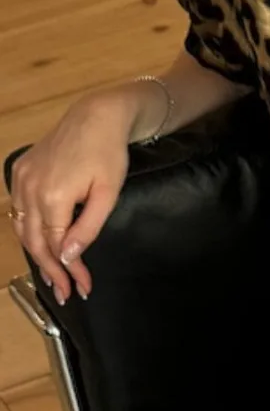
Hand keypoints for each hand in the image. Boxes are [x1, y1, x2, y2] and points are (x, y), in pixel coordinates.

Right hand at [7, 94, 132, 302]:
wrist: (95, 117)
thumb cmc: (108, 154)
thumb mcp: (107, 195)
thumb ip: (88, 228)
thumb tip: (69, 256)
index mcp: (53, 196)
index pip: (57, 245)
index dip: (70, 271)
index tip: (83, 288)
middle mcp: (30, 188)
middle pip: (36, 241)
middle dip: (51, 271)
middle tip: (65, 293)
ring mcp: (21, 178)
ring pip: (23, 228)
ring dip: (37, 255)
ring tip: (54, 278)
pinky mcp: (20, 171)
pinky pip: (19, 210)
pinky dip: (29, 232)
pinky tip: (41, 246)